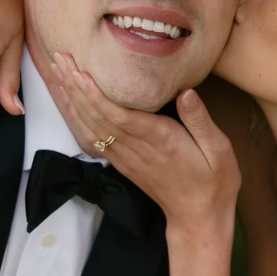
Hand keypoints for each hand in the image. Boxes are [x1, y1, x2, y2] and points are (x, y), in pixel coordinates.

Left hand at [52, 57, 239, 235]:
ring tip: (58, 73)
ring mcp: (126, 157)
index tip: (80, 72)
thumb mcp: (218, 149)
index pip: (119, 115)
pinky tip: (69, 102)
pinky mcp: (122, 162)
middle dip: (76, 87)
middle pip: (98, 115)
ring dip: (72, 99)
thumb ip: (200, 120)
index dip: (96, 95)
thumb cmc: (213, 180)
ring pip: (91, 126)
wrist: (198, 216)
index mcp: (159, 140)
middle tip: (60, 59)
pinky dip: (78, 118)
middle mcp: (136, 148)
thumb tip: (186, 92)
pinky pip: (93, 138)